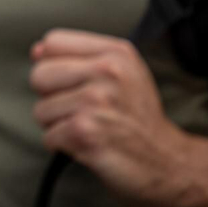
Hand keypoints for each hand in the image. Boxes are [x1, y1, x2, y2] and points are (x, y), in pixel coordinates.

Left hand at [30, 29, 194, 206]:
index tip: (72, 83)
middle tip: (83, 112)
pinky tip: (90, 145)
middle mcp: (107, 72)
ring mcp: (96, 102)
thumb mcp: (125, 74)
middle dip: (52, 98)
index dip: (53, 64)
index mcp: (116, 53)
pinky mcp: (85, 132)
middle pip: (39, 75)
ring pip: (41, 109)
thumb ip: (82, 57)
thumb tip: (37, 51)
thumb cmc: (139, 119)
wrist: (170, 164)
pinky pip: (49, 136)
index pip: (53, 41)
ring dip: (59, 126)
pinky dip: (64, 146)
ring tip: (91, 129)